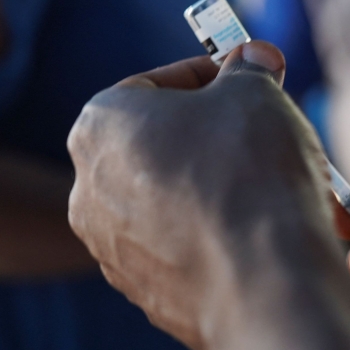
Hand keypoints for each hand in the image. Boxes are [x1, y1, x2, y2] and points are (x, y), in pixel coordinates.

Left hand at [68, 42, 349, 349]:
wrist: (262, 280)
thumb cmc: (247, 168)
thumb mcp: (254, 89)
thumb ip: (247, 68)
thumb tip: (254, 58)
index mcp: (99, 124)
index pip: (155, 84)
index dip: (210, 76)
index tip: (245, 79)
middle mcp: (88, 187)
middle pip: (156, 142)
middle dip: (207, 131)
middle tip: (256, 128)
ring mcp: (110, 246)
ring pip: (165, 197)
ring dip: (207, 183)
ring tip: (261, 181)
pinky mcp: (142, 291)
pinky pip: (178, 246)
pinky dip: (209, 232)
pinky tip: (251, 229)